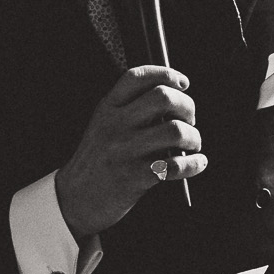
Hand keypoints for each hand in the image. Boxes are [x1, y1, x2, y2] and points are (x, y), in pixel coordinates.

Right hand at [53, 65, 204, 236]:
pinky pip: (176, 165)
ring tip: (192, 144)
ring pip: (175, 130)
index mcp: (108, 108)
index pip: (138, 76)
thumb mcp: (104, 127)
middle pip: (163, 97)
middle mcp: (116, 125)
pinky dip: (193, 163)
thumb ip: (130, 110)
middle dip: (187, 106)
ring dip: (193, 137)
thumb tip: (173, 99)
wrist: (76, 199)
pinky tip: (196, 163)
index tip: (182, 83)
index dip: (166, 74)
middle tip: (190, 119)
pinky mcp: (136, 177)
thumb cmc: (98, 161)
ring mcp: (125, 150)